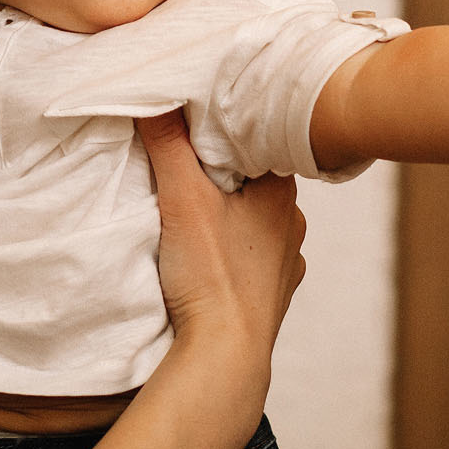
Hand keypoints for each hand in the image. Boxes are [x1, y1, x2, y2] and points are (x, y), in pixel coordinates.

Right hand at [137, 110, 304, 360]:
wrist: (227, 354)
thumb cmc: (211, 275)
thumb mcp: (181, 198)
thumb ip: (168, 143)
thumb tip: (154, 94)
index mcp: (280, 191)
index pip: (257, 142)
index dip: (224, 133)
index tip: (195, 125)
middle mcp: (293, 222)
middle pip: (254, 180)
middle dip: (223, 174)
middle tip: (186, 166)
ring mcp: (286, 261)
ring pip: (256, 221)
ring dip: (231, 215)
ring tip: (196, 212)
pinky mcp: (273, 295)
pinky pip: (255, 259)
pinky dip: (235, 252)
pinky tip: (213, 255)